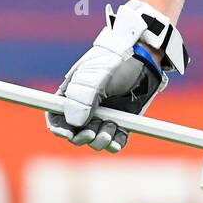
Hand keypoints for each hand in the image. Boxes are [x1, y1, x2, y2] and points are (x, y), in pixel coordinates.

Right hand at [46, 0, 186, 152]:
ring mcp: (104, 115)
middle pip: (74, 133)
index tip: (67, 134)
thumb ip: (83, 98)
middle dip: (81, 137)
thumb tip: (75, 124)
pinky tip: (117, 140)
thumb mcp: (98, 75)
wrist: (147, 58)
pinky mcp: (122, 121)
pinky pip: (114, 141)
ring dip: (100, 140)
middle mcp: (85, 108)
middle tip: (93, 133)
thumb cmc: (117, 60)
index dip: (58, 128)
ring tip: (112, 127)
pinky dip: (114, 144)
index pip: (55, 116)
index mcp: (71, 94)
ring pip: (95, 139)